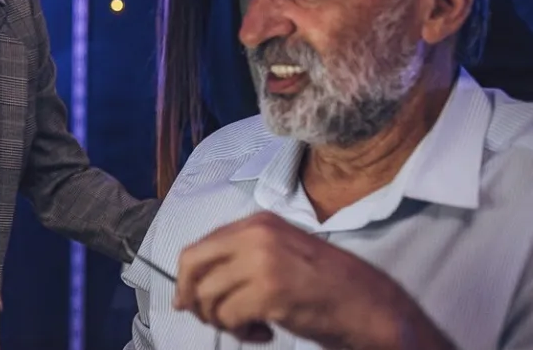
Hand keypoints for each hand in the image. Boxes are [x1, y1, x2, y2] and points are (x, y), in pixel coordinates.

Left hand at [173, 212, 430, 348]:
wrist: (369, 305)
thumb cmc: (325, 285)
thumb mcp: (280, 254)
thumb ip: (240, 259)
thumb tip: (191, 287)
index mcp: (257, 223)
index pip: (200, 246)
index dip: (187, 278)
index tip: (188, 301)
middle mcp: (256, 235)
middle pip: (192, 264)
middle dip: (191, 297)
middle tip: (210, 318)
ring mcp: (262, 261)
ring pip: (207, 296)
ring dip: (221, 320)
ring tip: (248, 328)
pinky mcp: (269, 292)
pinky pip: (229, 317)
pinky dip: (241, 333)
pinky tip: (264, 334)